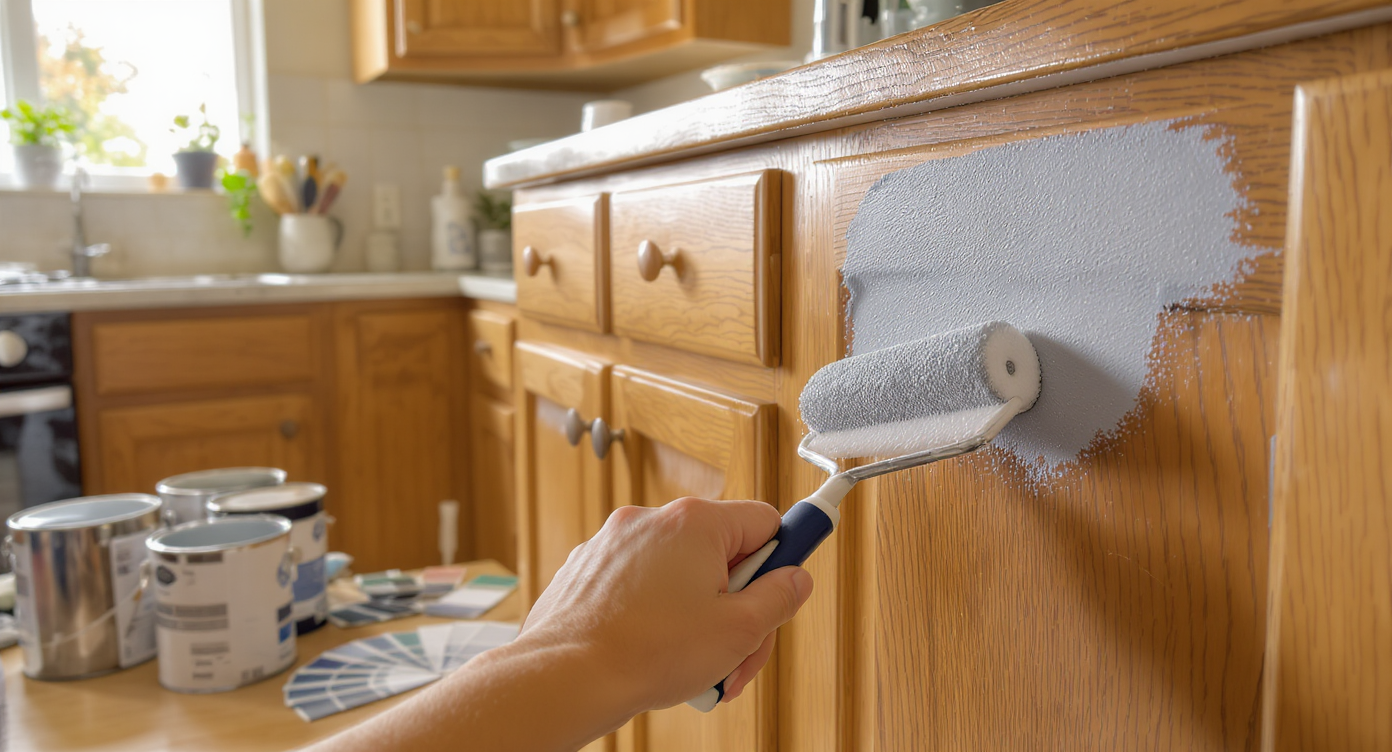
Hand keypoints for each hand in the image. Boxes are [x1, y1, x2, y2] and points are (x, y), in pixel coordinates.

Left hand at [520, 497, 813, 716]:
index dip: (783, 558)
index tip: (789, 579)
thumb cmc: (645, 653)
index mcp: (695, 523)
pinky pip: (641, 587)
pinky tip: (654, 655)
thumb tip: (794, 582)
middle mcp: (652, 521)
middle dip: (737, 607)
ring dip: (698, 618)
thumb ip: (778, 599)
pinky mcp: (590, 570)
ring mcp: (615, 544)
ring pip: (680, 577)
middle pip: (722, 556)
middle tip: (738, 651)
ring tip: (693, 665)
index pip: (764, 521)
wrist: (567, 677)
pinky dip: (656, 616)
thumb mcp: (738, 632)